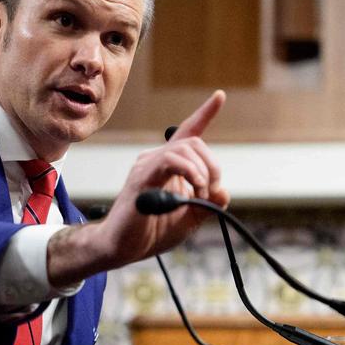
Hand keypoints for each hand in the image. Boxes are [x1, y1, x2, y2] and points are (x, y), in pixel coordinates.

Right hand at [47, 90, 227, 285]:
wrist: (122, 247)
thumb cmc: (150, 233)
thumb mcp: (188, 220)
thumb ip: (207, 206)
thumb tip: (223, 191)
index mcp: (167, 166)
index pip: (187, 133)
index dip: (204, 114)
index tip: (219, 96)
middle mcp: (155, 160)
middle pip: (194, 142)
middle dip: (212, 165)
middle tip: (211, 192)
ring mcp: (146, 166)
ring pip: (185, 148)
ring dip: (203, 171)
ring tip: (201, 195)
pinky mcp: (141, 177)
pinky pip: (170, 160)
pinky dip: (190, 172)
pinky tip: (194, 188)